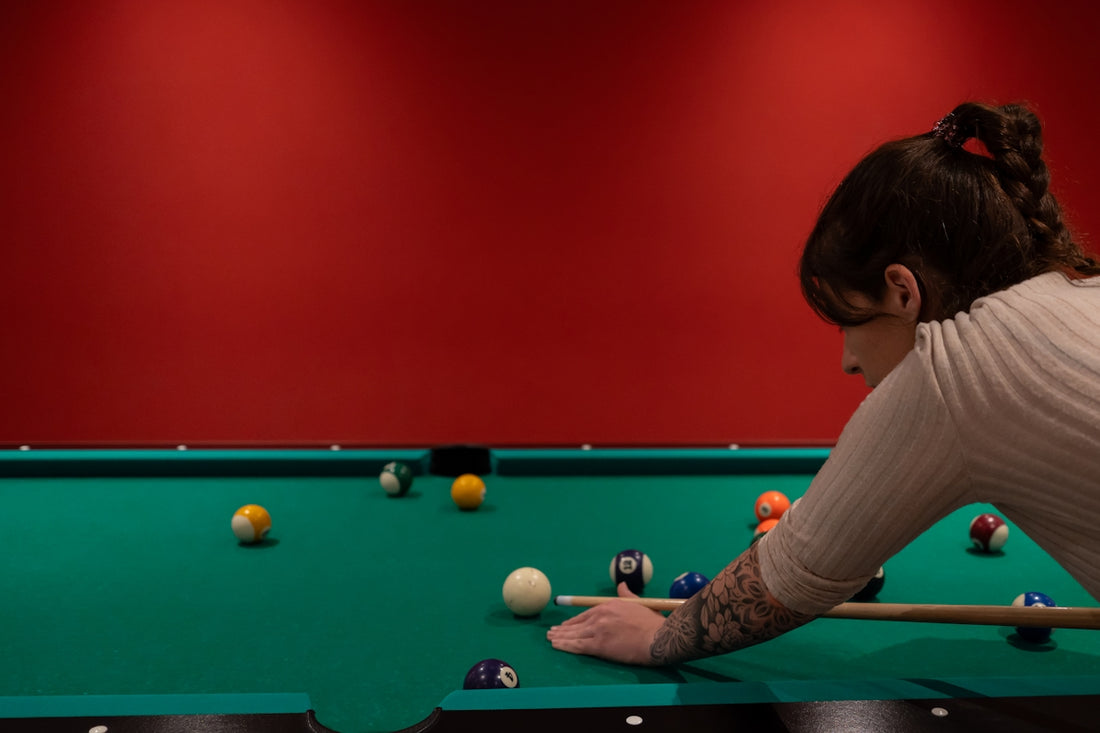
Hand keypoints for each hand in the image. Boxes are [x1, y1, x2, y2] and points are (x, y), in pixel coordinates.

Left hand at [546, 582, 666, 665]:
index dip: (575, 621)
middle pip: (577, 623)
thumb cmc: (653, 624)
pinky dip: (565, 645)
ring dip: (560, 636)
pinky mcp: (599, 645)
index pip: (587, 614)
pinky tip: (556, 645)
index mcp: (609, 605)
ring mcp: (598, 629)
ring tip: (550, 638)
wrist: (658, 638)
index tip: (567, 624)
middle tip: (552, 631)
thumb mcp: (639, 604)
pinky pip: (578, 645)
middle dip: (563, 628)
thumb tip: (621, 585)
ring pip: (574, 634)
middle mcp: (601, 615)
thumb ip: (627, 595)